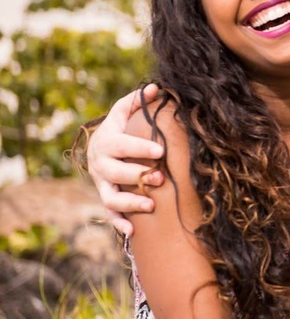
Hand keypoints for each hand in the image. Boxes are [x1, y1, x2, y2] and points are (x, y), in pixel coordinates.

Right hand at [88, 84, 164, 235]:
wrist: (100, 150)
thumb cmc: (119, 129)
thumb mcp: (123, 113)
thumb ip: (137, 102)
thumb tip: (155, 87)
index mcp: (107, 141)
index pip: (121, 145)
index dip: (139, 148)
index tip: (160, 152)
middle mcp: (100, 164)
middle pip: (115, 173)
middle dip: (137, 177)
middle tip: (159, 179)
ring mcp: (102, 184)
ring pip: (110, 197)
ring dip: (129, 203)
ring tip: (150, 206)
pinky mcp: (106, 197)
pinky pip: (109, 214)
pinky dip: (118, 223)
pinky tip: (132, 231)